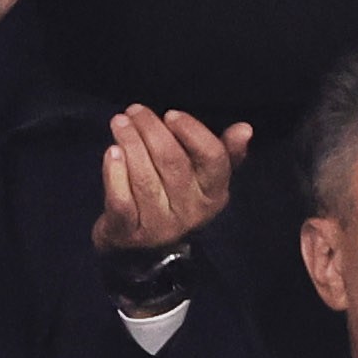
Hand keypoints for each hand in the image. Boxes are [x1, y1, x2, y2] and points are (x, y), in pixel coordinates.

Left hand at [92, 106, 251, 253]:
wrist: (140, 246)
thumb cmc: (172, 198)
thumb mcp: (202, 178)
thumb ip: (224, 152)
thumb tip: (245, 128)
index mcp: (214, 194)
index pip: (213, 159)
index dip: (192, 132)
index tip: (171, 114)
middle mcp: (190, 213)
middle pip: (173, 163)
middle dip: (151, 130)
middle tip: (134, 111)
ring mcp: (159, 226)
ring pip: (145, 179)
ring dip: (130, 144)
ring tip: (119, 122)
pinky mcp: (128, 233)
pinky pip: (121, 201)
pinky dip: (114, 174)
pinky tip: (111, 151)